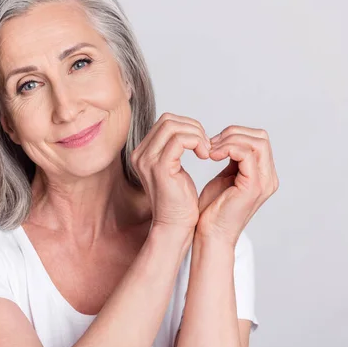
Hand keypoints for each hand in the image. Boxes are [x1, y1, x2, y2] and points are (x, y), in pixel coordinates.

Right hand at [130, 113, 210, 231]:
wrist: (175, 226)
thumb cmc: (179, 201)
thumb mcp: (174, 169)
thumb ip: (174, 149)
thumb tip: (187, 130)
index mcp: (142, 153)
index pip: (165, 122)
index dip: (187, 126)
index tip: (201, 143)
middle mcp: (140, 154)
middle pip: (168, 120)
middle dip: (192, 128)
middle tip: (206, 145)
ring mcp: (148, 160)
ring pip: (174, 126)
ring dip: (196, 135)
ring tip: (206, 151)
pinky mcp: (160, 167)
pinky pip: (180, 140)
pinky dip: (197, 143)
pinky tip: (205, 156)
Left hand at [196, 125, 278, 244]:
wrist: (210, 234)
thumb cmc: (213, 208)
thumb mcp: (226, 177)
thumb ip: (232, 160)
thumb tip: (228, 139)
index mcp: (264, 174)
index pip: (259, 139)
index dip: (235, 134)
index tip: (213, 142)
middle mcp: (269, 178)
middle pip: (261, 137)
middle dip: (233, 133)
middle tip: (211, 143)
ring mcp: (264, 182)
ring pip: (256, 142)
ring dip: (229, 140)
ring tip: (210, 150)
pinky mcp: (253, 186)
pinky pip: (246, 154)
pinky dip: (227, 149)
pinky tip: (211, 156)